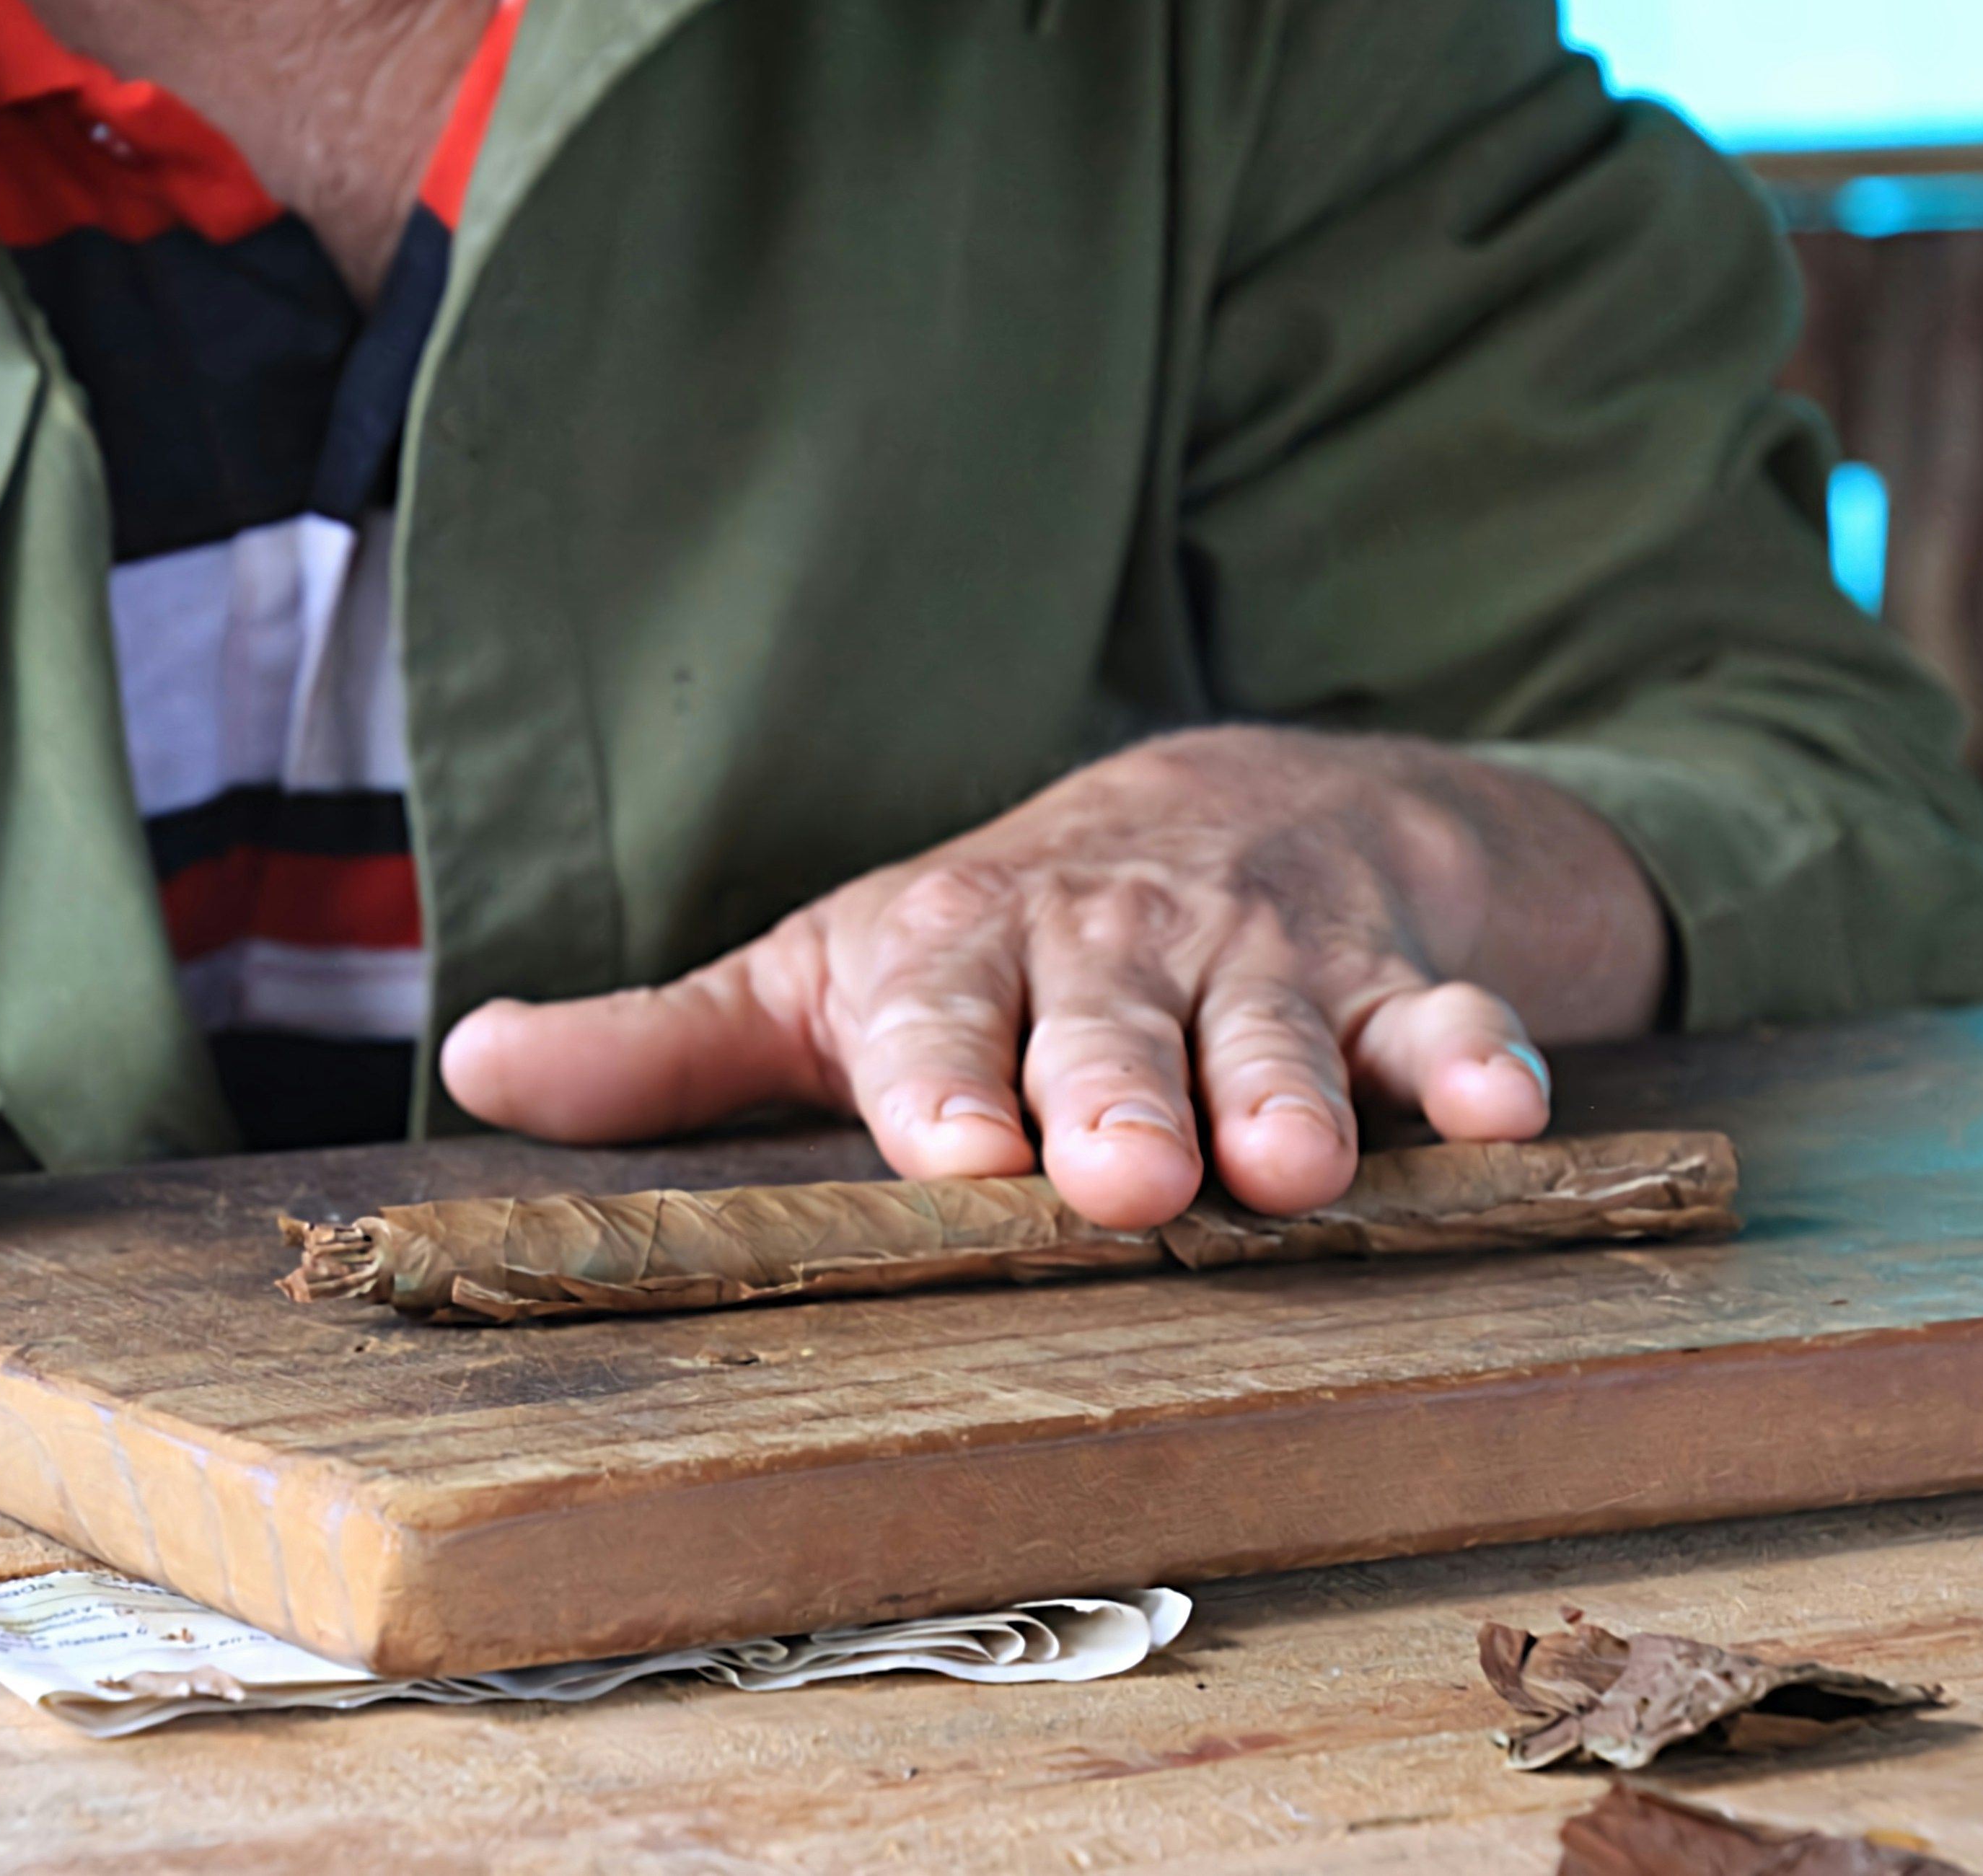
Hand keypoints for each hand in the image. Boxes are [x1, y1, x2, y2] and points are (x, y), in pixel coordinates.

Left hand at [444, 725, 1666, 1228]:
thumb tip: (474, 1063)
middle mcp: (1109, 952)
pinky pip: (1441, 1016)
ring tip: (1301, 1170)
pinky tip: (1507, 1114)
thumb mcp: (828, 971)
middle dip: (1121, 1098)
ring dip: (1293, 1091)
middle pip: (1114, 1031)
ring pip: (1279, 1030)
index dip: (944, 1080)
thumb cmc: (996, 936)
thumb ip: (671, 1042)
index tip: (950, 1152)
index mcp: (959, 951)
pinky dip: (1476, 1057)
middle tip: (1128, 1176)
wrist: (1224, 806)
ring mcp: (1256, 963)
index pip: (939, 1014)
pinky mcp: (1384, 976)